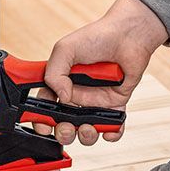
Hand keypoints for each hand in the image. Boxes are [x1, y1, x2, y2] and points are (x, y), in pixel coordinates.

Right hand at [35, 0, 167, 145]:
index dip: (41, 119)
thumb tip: (62, 96)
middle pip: (63, 124)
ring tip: (88, 127)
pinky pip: (112, 126)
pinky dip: (111, 133)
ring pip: (86, 129)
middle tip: (66, 127)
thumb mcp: (65, 49)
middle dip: (62, 132)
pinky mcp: (114, 104)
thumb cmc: (97, 36)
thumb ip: (54, 73)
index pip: (45, 106)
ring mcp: (94, 101)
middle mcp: (75, 95)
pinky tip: (108, 130)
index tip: (42, 125)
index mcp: (59, 83)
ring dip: (85, 135)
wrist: (128, 35)